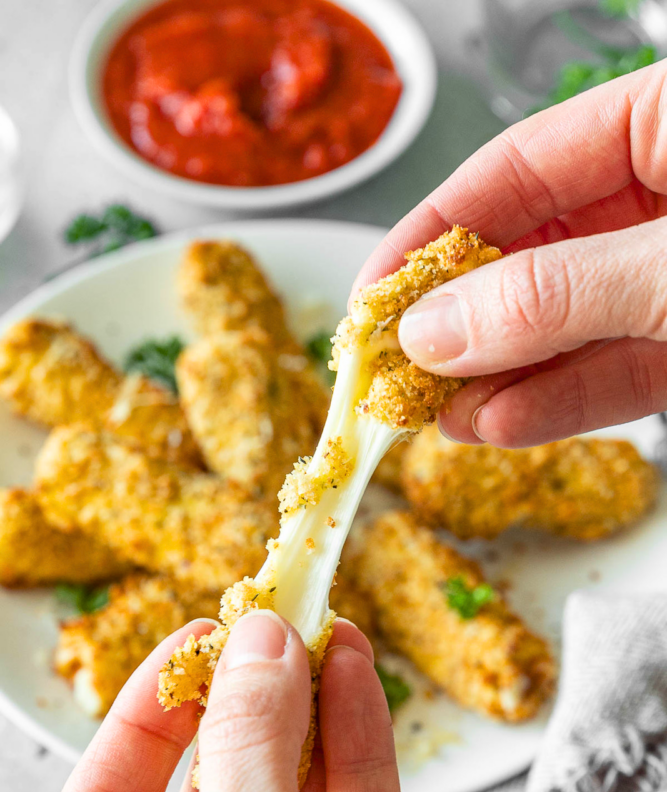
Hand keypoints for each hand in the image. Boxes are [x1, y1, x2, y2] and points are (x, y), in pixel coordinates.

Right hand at [355, 60, 666, 446]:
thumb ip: (556, 294)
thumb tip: (435, 332)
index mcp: (664, 123)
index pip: (516, 167)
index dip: (431, 231)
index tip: (372, 293)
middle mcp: (663, 197)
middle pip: (531, 253)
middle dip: (461, 321)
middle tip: (394, 369)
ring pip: (568, 326)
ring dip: (498, 378)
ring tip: (436, 413)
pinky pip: (616, 372)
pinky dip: (559, 403)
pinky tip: (502, 424)